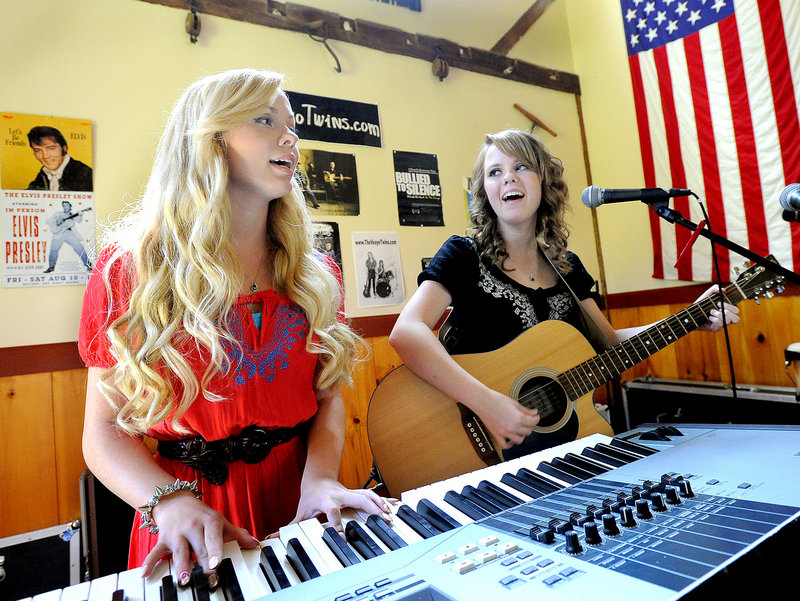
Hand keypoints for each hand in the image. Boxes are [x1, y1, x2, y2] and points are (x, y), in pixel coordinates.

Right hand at [140, 492, 258, 585]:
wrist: (175, 501)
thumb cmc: (202, 515)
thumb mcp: (220, 521)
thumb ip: (237, 534)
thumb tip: (255, 544)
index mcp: (210, 522)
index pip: (213, 537)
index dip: (215, 549)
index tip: (217, 562)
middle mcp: (193, 527)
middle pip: (199, 549)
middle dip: (203, 565)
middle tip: (209, 580)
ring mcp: (177, 534)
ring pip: (179, 552)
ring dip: (181, 567)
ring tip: (184, 580)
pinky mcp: (162, 540)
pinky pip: (155, 552)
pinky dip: (149, 563)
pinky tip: (145, 574)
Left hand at [292, 477, 395, 532]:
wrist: (318, 478)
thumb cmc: (310, 497)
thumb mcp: (301, 512)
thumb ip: (290, 526)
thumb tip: (271, 538)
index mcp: (327, 501)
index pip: (333, 513)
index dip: (337, 524)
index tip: (342, 536)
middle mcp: (341, 495)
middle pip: (358, 500)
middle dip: (371, 509)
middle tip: (382, 520)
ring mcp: (351, 493)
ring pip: (368, 496)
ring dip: (380, 504)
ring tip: (391, 515)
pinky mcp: (356, 493)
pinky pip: (372, 496)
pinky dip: (383, 500)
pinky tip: (394, 505)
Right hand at [476, 390, 539, 449]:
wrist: (482, 401)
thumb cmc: (496, 400)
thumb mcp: (514, 403)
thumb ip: (525, 410)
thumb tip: (534, 413)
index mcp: (518, 417)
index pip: (533, 422)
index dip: (536, 419)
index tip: (536, 417)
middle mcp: (512, 427)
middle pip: (528, 431)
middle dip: (529, 426)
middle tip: (528, 421)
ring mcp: (504, 432)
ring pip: (519, 440)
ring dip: (522, 435)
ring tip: (520, 430)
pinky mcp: (497, 435)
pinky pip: (505, 446)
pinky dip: (510, 444)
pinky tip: (511, 439)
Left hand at [695, 285, 739, 331]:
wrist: (691, 315)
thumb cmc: (700, 305)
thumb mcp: (706, 295)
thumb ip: (714, 289)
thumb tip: (724, 290)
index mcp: (727, 311)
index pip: (736, 310)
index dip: (730, 306)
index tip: (719, 302)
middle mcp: (726, 318)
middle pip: (737, 318)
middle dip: (727, 310)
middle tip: (717, 306)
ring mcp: (722, 324)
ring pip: (728, 321)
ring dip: (719, 314)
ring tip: (711, 312)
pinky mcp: (716, 328)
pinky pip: (720, 324)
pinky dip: (714, 319)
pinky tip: (709, 317)